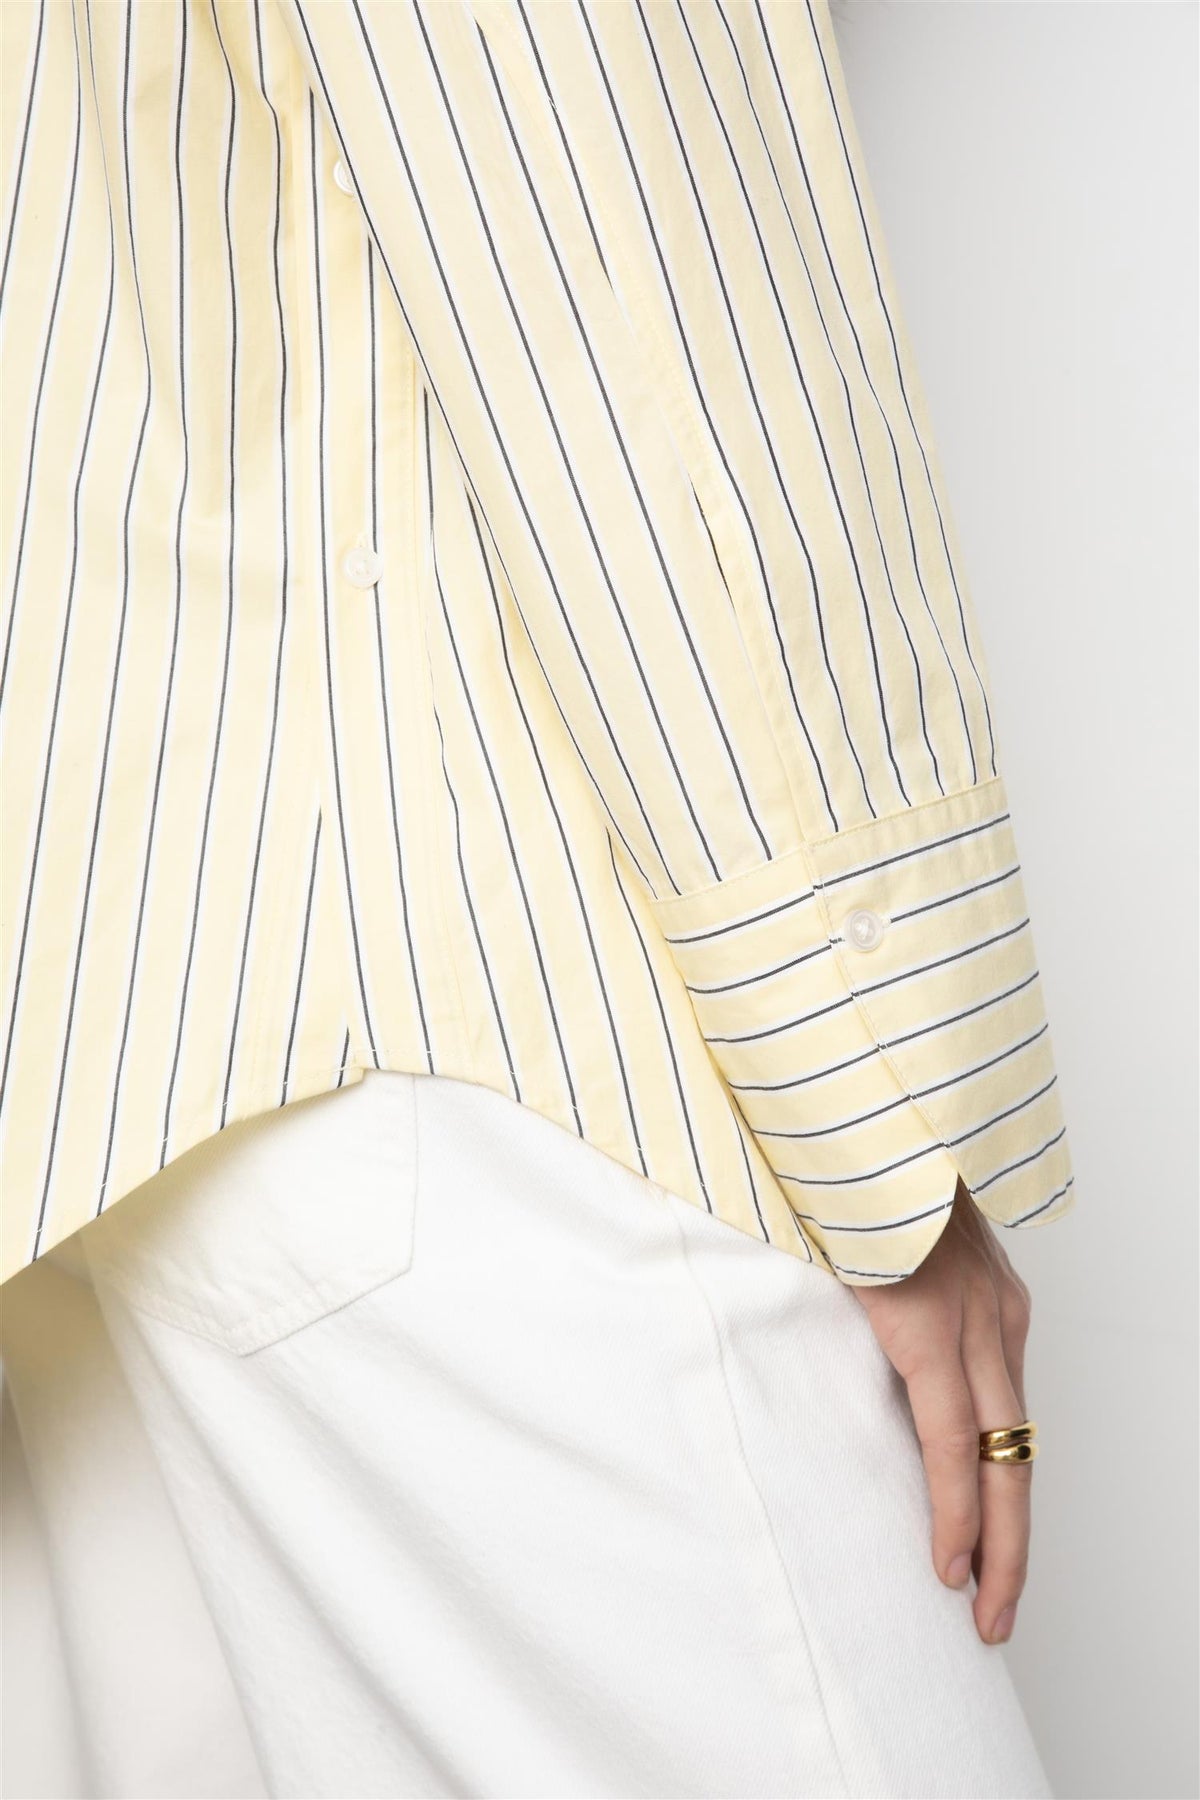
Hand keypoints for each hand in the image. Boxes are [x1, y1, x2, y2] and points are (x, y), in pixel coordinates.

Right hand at [850, 1179, 1033, 1645]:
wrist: (854, 1105)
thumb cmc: (855, 1165)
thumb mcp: (890, 1240)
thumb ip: (892, 1291)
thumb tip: (860, 1327)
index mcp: (990, 1296)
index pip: (1009, 1416)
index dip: (1002, 1490)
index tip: (987, 1545)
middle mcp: (998, 1315)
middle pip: (1021, 1453)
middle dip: (1014, 1544)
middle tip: (998, 1612)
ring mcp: (972, 1322)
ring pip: (1002, 1461)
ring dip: (995, 1546)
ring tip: (983, 1609)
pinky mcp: (929, 1328)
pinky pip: (952, 1443)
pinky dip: (956, 1511)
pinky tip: (948, 1561)